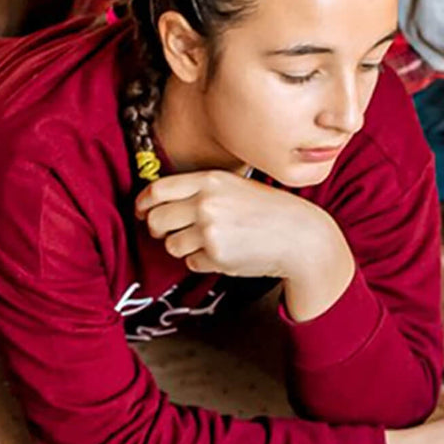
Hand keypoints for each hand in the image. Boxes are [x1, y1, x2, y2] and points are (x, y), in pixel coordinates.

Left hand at [135, 170, 346, 281]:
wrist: (300, 236)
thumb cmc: (269, 212)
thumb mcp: (235, 187)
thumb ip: (200, 190)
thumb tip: (160, 204)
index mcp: (209, 181)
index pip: (156, 191)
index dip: (143, 204)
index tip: (143, 212)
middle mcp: (205, 203)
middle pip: (157, 220)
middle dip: (158, 230)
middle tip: (169, 234)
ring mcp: (210, 230)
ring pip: (172, 245)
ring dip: (184, 248)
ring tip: (209, 243)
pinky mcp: (217, 256)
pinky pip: (192, 262)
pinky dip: (203, 262)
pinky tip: (225, 254)